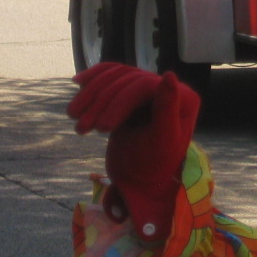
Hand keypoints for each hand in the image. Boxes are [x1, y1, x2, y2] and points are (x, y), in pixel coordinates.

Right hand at [68, 62, 199, 241]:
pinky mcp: (132, 95)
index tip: (102, 129)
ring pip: (116, 78)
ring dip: (90, 95)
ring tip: (72, 118)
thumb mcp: (161, 139)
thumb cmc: (154, 166)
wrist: (141, 182)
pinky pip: (112, 78)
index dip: (119, 102)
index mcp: (184, 98)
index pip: (144, 86)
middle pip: (127, 81)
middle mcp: (169, 89)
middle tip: (80, 130)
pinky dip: (94, 78)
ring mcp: (149, 90)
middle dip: (100, 104)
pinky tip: (78, 83)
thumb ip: (166, 107)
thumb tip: (170, 74)